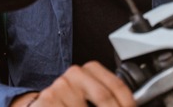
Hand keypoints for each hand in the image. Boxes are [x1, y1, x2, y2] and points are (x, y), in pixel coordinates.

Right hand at [12, 61, 135, 106]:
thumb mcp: (89, 96)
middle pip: (104, 97)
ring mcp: (59, 88)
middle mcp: (73, 74)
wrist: (41, 106)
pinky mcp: (48, 101)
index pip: (117, 85)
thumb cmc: (69, 103)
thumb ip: (108, 97)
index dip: (128, 102)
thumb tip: (132, 105)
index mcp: (88, 70)